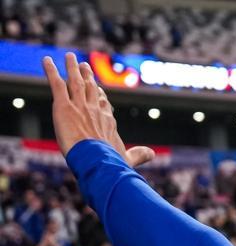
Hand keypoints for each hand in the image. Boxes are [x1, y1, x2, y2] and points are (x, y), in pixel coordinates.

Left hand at [42, 52, 154, 167]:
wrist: (98, 160)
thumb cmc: (112, 162)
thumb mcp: (127, 159)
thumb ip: (139, 155)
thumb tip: (152, 153)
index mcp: (108, 121)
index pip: (104, 104)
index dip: (101, 96)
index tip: (99, 89)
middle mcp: (95, 110)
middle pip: (91, 88)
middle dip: (88, 77)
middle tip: (84, 66)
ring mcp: (80, 106)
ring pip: (75, 82)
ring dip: (72, 68)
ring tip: (69, 57)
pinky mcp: (64, 106)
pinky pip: (57, 85)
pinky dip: (51, 71)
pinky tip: (46, 60)